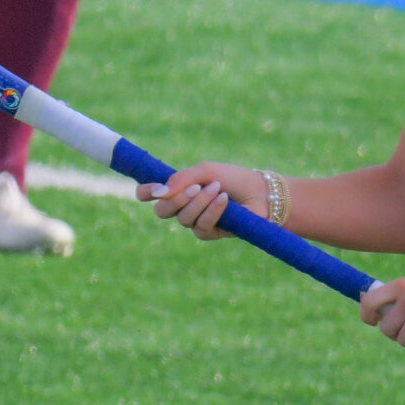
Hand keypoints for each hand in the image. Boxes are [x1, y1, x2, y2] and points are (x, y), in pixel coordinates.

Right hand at [139, 161, 262, 238]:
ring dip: (200, 203)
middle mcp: (183, 206)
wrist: (260, 192)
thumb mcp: (205, 172)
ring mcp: (195, 221)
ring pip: (183, 218)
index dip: (145, 192)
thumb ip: (181, 179)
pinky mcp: (209, 233)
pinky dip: (213, 212)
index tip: (149, 191)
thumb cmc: (232, 178)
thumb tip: (158, 193)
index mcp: (178, 189)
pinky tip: (224, 201)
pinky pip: (201, 227)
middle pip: (162, 211)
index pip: (151, 193)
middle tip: (195, 188)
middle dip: (177, 199)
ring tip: (217, 189)